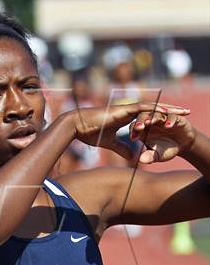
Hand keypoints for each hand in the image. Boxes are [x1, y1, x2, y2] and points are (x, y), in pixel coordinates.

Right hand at [68, 103, 189, 159]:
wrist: (77, 125)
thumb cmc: (90, 133)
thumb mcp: (109, 143)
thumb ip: (122, 148)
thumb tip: (132, 157)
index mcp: (126, 117)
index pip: (148, 115)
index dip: (162, 117)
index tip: (174, 121)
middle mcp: (128, 111)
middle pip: (154, 109)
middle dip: (171, 111)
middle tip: (186, 113)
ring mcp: (126, 109)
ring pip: (152, 107)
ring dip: (168, 109)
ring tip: (182, 111)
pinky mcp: (123, 110)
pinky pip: (142, 108)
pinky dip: (155, 110)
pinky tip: (166, 111)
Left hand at [130, 108, 195, 163]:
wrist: (183, 145)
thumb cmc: (166, 150)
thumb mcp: (157, 155)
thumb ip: (149, 157)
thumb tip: (141, 160)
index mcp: (143, 129)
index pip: (135, 127)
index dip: (133, 131)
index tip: (133, 138)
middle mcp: (152, 121)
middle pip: (143, 116)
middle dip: (140, 121)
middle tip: (139, 127)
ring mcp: (163, 118)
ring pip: (157, 114)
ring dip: (153, 118)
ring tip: (150, 122)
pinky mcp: (176, 117)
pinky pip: (172, 116)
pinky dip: (170, 120)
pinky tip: (168, 126)